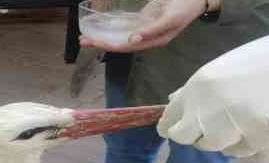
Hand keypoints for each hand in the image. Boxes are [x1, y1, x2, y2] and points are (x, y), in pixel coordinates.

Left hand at [79, 0, 206, 51]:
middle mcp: (147, 37)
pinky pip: (126, 25)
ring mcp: (144, 29)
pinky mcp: (144, 19)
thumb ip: (150, 30)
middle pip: (119, 43)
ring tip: (86, 36)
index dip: (109, 46)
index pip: (126, 47)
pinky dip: (113, 26)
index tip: (95, 43)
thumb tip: (131, 40)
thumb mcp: (169, 19)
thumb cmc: (185, 8)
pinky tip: (101, 27)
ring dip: (104, 36)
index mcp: (154, 41)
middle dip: (101, 42)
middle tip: (83, 40)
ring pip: (120, 35)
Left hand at [157, 26, 268, 162]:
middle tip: (228, 122)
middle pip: (193, 141)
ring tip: (260, 115)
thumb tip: (172, 100)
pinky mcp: (265, 140)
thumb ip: (200, 88)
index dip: (174, 127)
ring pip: (227, 151)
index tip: (177, 130)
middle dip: (206, 136)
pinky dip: (266, 148)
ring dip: (240, 141)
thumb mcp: (226, 67)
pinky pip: (258, 158)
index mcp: (199, 86)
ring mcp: (237, 126)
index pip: (171, 121)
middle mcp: (212, 108)